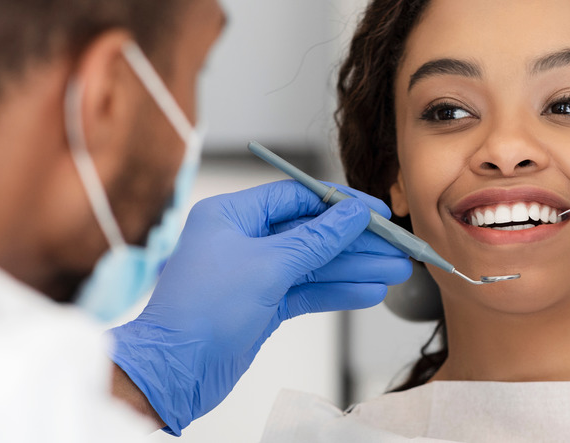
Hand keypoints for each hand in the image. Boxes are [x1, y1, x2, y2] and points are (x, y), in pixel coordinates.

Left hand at [108, 180, 411, 433]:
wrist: (172, 373)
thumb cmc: (201, 311)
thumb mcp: (267, 267)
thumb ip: (316, 239)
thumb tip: (353, 214)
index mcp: (232, 215)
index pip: (298, 198)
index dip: (342, 203)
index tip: (378, 211)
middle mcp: (242, 239)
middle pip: (312, 233)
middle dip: (355, 242)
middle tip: (396, 247)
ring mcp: (253, 274)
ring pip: (314, 265)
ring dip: (354, 269)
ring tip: (396, 272)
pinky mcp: (261, 305)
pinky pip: (307, 291)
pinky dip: (337, 292)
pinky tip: (369, 292)